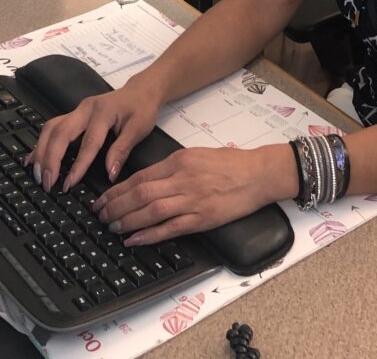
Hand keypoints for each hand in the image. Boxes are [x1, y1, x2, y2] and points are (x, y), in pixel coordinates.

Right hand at [28, 79, 161, 192]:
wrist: (141, 90)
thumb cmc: (142, 109)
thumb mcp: (139, 129)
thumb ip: (122, 150)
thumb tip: (110, 174)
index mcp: (103, 112)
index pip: (88, 142)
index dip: (78, 165)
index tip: (68, 184)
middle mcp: (86, 109)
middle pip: (60, 133)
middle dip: (50, 159)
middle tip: (46, 183)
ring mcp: (77, 110)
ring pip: (51, 129)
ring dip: (41, 152)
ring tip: (38, 175)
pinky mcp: (73, 114)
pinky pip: (52, 128)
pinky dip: (41, 144)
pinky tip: (33, 159)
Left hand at [91, 143, 297, 245]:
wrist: (258, 174)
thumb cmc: (231, 163)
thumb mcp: (198, 155)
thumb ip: (173, 167)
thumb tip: (147, 181)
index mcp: (180, 160)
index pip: (140, 177)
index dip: (117, 191)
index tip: (102, 200)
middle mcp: (183, 179)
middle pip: (140, 194)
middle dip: (115, 207)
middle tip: (100, 216)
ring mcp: (192, 199)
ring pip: (150, 211)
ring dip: (127, 221)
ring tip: (112, 228)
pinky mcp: (202, 217)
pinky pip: (170, 228)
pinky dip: (149, 235)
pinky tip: (134, 240)